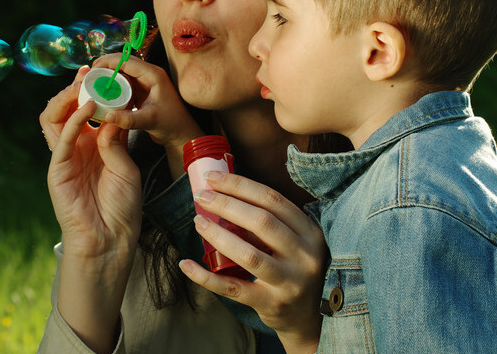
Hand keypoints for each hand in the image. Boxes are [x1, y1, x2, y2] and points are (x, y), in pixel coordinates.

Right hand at [40, 67, 143, 353]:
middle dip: (76, 87)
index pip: (87, 109)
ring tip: (83, 84)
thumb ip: (115, 140)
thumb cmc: (122, 206)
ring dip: (67, 98)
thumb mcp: (125, 166)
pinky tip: (86, 108)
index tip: (105, 72)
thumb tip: (111, 112)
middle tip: (89, 71)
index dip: (93, 90)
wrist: (110, 239)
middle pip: (67, 109)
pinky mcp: (57, 169)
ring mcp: (64, 157)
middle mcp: (76, 147)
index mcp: (93, 145)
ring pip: (54, 118)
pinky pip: (60, 139)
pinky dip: (72, 120)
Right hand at [92, 54, 203, 174]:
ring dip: (107, 74)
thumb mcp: (149, 121)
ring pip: (121, 71)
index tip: (92, 70)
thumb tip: (107, 115)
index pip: (126, 60)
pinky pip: (123, 82)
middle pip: (122, 62)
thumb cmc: (171, 125)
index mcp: (153, 74)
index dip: (107, 62)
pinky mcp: (141, 89)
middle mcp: (149, 74)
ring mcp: (145, 81)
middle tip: (88, 75)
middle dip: (104, 66)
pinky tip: (101, 92)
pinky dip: (112, 84)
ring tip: (91, 82)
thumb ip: (128, 119)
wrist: (181, 134)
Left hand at [178, 171, 325, 353]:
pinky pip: (233, 288)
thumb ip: (270, 221)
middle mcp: (305, 256)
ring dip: (218, 235)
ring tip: (198, 223)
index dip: (240, 185)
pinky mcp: (272, 304)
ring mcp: (290, 282)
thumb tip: (223, 193)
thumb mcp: (294, 242)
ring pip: (248, 254)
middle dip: (226, 204)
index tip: (213, 178)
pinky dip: (205, 277)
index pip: (273, 200)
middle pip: (261, 222)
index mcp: (310, 232)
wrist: (308, 317)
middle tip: (201, 197)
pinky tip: (186, 264)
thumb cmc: (292, 268)